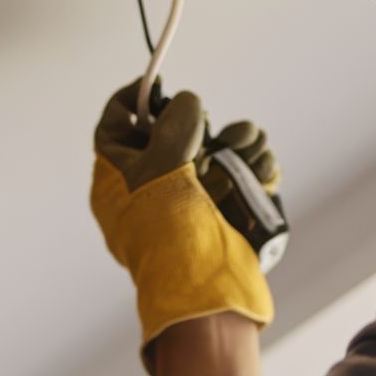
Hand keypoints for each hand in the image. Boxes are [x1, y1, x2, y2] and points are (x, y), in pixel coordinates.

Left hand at [90, 80, 275, 375]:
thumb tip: (188, 103)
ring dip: (238, 143)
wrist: (206, 291)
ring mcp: (191, 199)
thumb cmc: (170, 231)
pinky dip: (255, 169)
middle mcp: (151, 185)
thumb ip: (174, 123)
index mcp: (117, 177)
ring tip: (247, 153)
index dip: (134, 99)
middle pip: (176, 130)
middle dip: (203, 123)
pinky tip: (260, 175)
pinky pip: (242, 173)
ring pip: (217, 148)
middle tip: (209, 131)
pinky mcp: (226, 210)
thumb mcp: (162, 165)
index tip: (159, 84)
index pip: (115, 125)